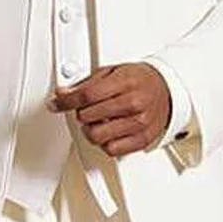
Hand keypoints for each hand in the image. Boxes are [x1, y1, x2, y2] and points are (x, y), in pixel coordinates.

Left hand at [48, 63, 171, 156]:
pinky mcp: (142, 140)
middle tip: (86, 109)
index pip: (86, 95)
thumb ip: (87, 83)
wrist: (167, 89)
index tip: (56, 103)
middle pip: (88, 116)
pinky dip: (104, 142)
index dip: (66, 101)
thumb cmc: (139, 79)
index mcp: (125, 82)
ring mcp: (138, 123)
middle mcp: (133, 104)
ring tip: (97, 121)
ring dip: (90, 129)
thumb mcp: (113, 71)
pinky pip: (111, 150)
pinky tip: (108, 131)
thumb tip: (63, 94)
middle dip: (81, 113)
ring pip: (97, 136)